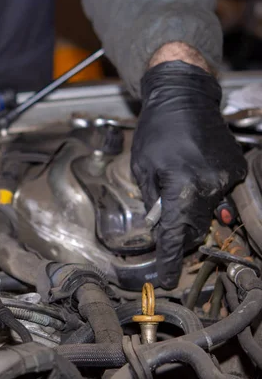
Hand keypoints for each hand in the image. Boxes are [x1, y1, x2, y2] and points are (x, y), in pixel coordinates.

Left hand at [132, 59, 246, 288]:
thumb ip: (153, 201)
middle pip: (194, 227)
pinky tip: (191, 174)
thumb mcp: (143, 169)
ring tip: (177, 190)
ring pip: (208, 212)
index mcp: (181, 187)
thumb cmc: (156, 132)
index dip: (170, 260)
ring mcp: (226, 178)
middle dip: (179, 234)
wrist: (184, 99)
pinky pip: (220, 194)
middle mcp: (209, 186)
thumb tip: (159, 227)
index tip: (166, 279)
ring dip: (192, 212)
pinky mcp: (235, 169)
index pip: (175, 235)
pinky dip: (205, 194)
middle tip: (165, 231)